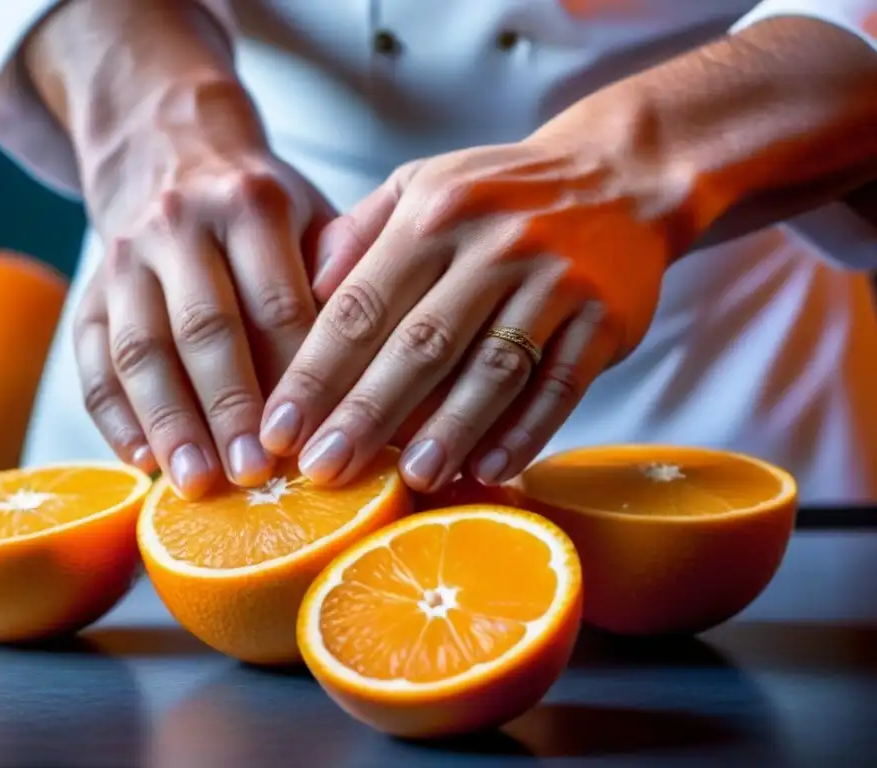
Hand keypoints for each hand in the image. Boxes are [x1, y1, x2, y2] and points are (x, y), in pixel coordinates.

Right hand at [27, 1, 334, 496]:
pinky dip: (114, 416)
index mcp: (250, 204)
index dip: (296, 374)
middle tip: (256, 475)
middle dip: (230, 407)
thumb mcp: (311, 214)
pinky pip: (92, 359)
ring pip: (140, 349)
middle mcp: (179, 224)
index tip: (317, 436)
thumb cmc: (260, 207)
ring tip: (196, 484)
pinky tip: (140, 461)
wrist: (167, 148)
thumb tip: (389, 372)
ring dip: (169, 423)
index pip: (278, 303)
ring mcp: (124, 257)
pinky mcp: (90, 290)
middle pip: (205, 328)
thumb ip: (342, 279)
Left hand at [262, 104, 694, 491]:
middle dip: (366, 413)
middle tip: (322, 471)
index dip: (316, 371)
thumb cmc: (499, 194)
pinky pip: (561, 384)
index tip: (279, 429)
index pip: (361, 304)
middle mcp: (493, 246)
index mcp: (432, 215)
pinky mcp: (606, 318)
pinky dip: (527, 431)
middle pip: (420, 343)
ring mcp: (554, 282)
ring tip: (409, 480)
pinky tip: (490, 469)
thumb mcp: (422, 186)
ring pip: (493, 368)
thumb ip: (359, 234)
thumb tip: (303, 295)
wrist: (620, 174)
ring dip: (449, 430)